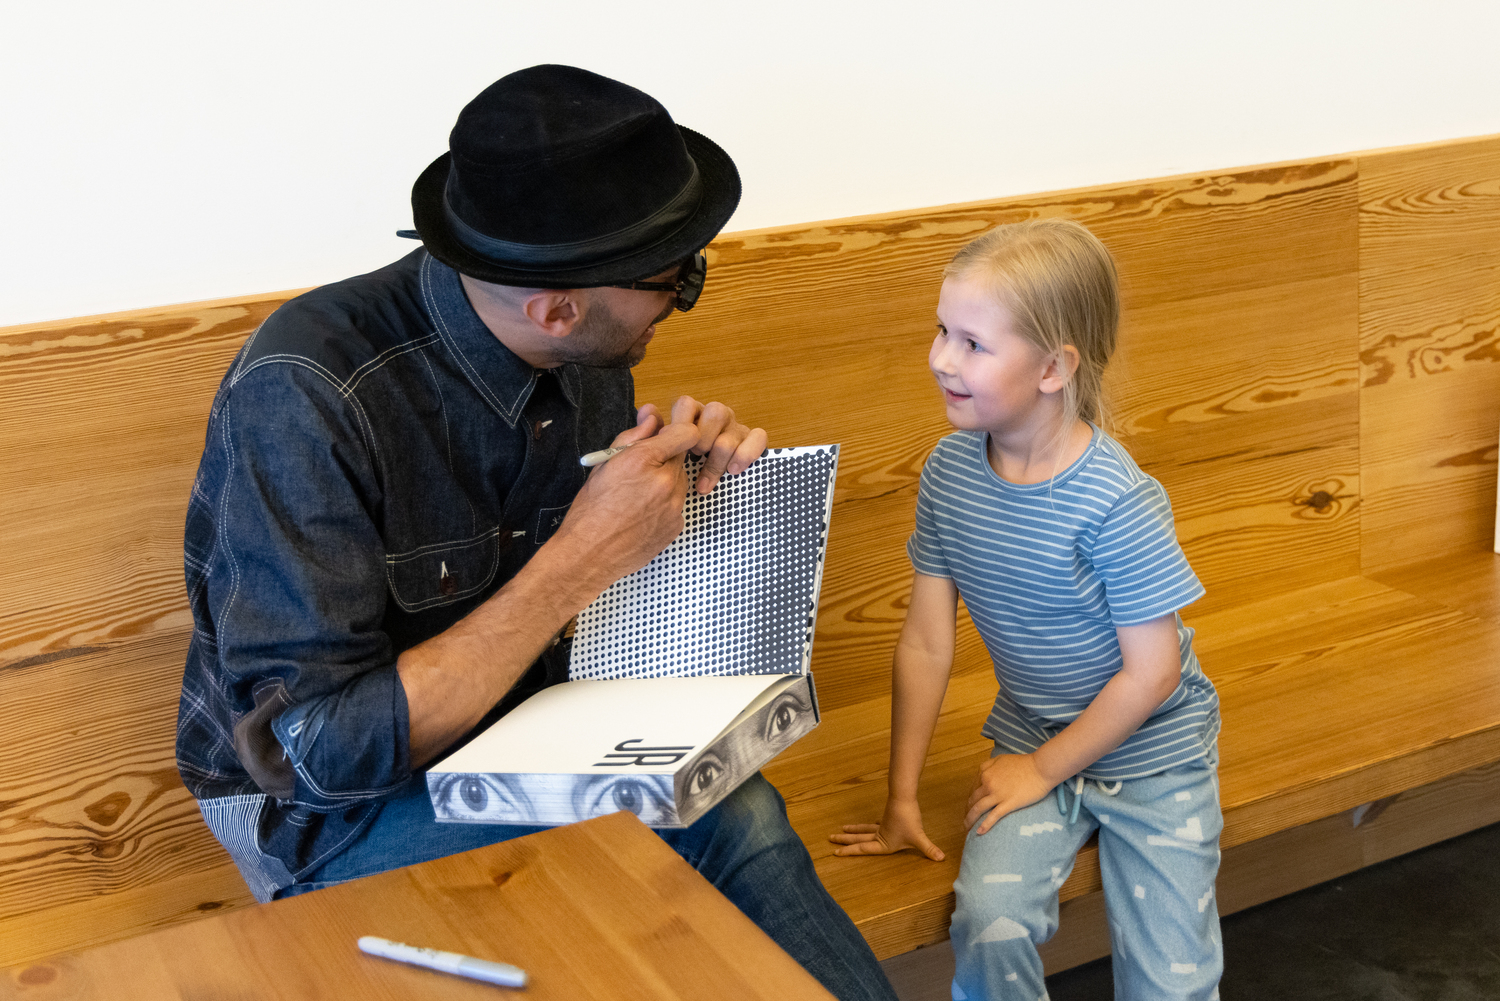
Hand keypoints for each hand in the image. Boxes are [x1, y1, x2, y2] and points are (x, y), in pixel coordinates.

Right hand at [549, 410, 697, 596]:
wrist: (590, 554)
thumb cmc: (591, 509)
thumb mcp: (604, 464)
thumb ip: (633, 436)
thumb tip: (652, 415)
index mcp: (643, 460)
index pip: (685, 433)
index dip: (675, 433)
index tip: (664, 438)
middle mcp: (664, 481)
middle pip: (681, 457)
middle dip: (664, 459)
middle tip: (639, 472)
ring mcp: (674, 506)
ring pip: (680, 481)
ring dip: (664, 482)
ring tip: (636, 497)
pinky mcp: (676, 525)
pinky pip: (677, 505)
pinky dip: (664, 505)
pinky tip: (642, 514)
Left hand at [644, 396, 766, 493]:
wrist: (679, 498)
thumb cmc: (669, 474)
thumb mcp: (650, 455)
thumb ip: (645, 433)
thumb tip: (648, 410)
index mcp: (690, 416)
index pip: (687, 404)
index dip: (681, 424)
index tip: (676, 448)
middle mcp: (715, 418)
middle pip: (716, 412)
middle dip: (704, 438)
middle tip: (695, 457)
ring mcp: (735, 429)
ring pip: (734, 429)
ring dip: (720, 456)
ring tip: (706, 480)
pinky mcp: (752, 442)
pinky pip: (759, 437)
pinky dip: (747, 452)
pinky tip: (734, 470)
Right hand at [828, 798, 944, 860]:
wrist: (904, 797)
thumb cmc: (909, 819)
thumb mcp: (918, 837)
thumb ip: (929, 849)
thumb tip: (941, 859)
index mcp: (883, 843)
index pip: (862, 849)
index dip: (849, 852)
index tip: (835, 852)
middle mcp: (879, 835)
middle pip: (858, 838)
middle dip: (844, 841)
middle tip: (830, 839)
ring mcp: (882, 825)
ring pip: (863, 829)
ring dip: (853, 831)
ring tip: (841, 830)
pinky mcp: (887, 818)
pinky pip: (874, 824)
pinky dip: (869, 826)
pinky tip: (871, 825)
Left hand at [965, 753, 1052, 834]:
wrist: (1041, 768)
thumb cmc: (1024, 763)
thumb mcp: (1001, 759)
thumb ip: (989, 766)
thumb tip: (983, 774)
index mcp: (986, 772)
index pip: (973, 788)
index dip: (970, 798)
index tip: (969, 806)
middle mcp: (988, 783)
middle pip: (973, 799)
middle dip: (968, 810)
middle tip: (966, 819)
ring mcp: (997, 794)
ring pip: (978, 808)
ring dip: (970, 819)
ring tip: (967, 828)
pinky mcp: (1008, 803)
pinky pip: (993, 816)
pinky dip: (985, 825)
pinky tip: (979, 832)